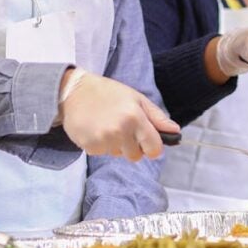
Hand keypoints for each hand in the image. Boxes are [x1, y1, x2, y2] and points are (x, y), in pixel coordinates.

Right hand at [60, 71, 178, 160]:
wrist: (73, 91)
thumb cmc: (107, 93)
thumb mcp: (135, 98)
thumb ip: (156, 117)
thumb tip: (175, 131)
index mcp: (135, 117)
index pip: (154, 149)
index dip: (152, 147)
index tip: (146, 141)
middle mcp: (120, 130)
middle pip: (136, 156)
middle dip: (131, 146)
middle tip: (121, 127)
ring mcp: (104, 140)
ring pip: (118, 155)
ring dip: (115, 144)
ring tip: (105, 124)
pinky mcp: (89, 147)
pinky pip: (102, 153)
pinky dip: (100, 145)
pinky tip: (95, 129)